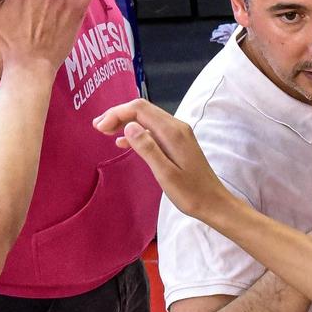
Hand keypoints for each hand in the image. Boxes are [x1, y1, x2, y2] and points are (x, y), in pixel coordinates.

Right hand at [94, 98, 231, 222]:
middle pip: (143, 109)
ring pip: (147, 118)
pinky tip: (122, 142)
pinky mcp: (178, 142)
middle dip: (118, 114)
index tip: (100, 127)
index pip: (140, 109)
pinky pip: (153, 130)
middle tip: (97, 127)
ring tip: (105, 132)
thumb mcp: (165, 174)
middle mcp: (176, 127)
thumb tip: (129, 126)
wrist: (214, 203)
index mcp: (172, 132)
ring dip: (125, 122)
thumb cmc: (190, 193)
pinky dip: (136, 132)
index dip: (117, 113)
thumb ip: (147, 148)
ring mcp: (178, 134)